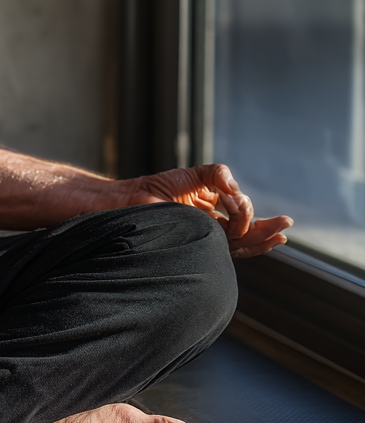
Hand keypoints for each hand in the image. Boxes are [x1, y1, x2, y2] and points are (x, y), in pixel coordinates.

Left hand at [129, 164, 292, 258]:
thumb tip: (236, 189)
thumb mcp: (196, 174)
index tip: (280, 219)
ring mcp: (207, 236)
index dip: (258, 219)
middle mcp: (212, 227)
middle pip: (247, 233)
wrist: (136, 198)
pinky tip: (267, 239)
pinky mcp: (200, 242)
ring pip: (241, 242)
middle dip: (267, 230)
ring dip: (262, 236)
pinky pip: (229, 247)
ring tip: (280, 232)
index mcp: (212, 211)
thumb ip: (219, 175)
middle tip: (286, 225)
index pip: (242, 218)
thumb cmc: (160, 186)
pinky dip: (249, 244)